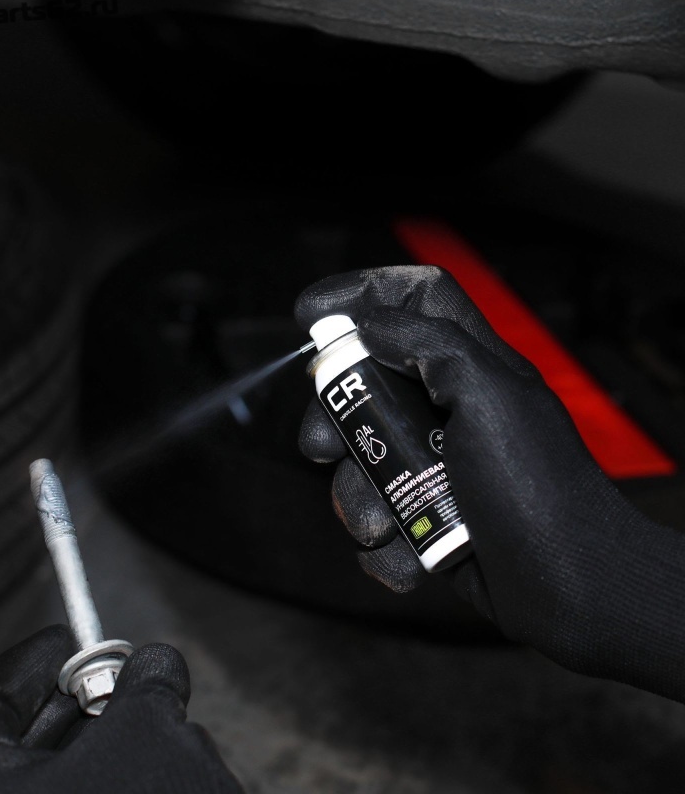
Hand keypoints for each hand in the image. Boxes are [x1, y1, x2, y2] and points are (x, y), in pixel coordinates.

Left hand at [0, 625, 242, 792]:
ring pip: (79, 776)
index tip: (67, 639)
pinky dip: (140, 772)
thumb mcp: (147, 727)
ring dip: (124, 739)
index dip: (24, 666)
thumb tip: (155, 664)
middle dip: (87, 702)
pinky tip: (184, 767)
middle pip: (33, 745)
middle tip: (125, 676)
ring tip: (168, 723)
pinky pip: (113, 793)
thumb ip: (147, 681)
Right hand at [296, 266, 684, 701]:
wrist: (570, 589)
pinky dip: (384, 544)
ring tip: (382, 525)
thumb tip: (370, 322)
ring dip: (358, 498)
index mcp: (470, 366)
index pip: (416, 298)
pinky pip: (379, 517)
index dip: (363, 291)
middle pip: (367, 384)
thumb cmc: (537, 489)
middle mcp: (448, 408)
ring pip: (364, 460)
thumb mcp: (489, 396)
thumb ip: (431, 346)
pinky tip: (407, 556)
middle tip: (322, 447)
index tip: (310, 313)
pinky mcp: (428, 514)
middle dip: (335, 418)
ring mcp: (436, 464)